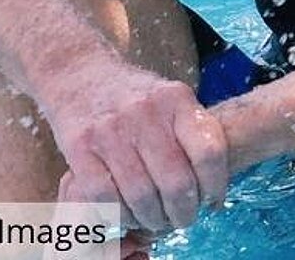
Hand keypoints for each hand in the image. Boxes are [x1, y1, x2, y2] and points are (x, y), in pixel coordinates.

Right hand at [44, 59, 229, 237]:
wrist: (79, 73)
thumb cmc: (134, 96)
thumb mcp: (170, 98)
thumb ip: (191, 131)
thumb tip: (214, 183)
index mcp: (176, 98)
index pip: (209, 152)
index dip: (215, 186)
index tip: (212, 202)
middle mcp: (145, 111)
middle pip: (176, 182)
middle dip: (184, 213)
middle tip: (183, 219)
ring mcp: (110, 129)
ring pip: (142, 196)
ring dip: (154, 220)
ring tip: (157, 221)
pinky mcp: (79, 147)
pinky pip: (106, 197)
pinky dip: (120, 215)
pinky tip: (128, 215)